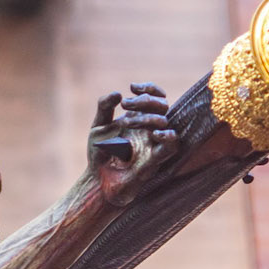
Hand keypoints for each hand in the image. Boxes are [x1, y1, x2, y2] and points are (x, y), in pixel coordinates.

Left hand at [87, 83, 177, 207]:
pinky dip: (168, 137)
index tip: (133, 88)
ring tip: (127, 123)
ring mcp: (153, 144)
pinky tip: (155, 134)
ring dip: (150, 117)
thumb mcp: (98, 128)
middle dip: (145, 101)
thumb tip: (117, 93)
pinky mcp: (155, 160)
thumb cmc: (100, 154)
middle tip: (125, 105)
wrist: (97, 180)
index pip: (155, 97)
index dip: (149, 88)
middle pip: (162, 106)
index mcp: (138, 118)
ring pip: (167, 122)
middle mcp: (149, 129)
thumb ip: (104, 108)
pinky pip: (172, 146)